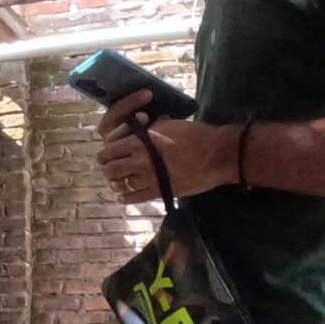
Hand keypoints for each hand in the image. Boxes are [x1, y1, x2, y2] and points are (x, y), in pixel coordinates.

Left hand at [99, 107, 240, 203]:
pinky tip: (123, 197)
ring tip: (117, 182)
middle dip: (107, 168)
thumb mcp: (167, 125)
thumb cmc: (195, 135)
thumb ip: (148, 130)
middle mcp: (140, 160)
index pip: (110, 148)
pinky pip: (134, 197)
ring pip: (120, 184)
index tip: (108, 154)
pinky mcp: (159, 191)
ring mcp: (149, 177)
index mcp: (140, 141)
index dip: (107, 152)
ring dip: (116, 183)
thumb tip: (138, 128)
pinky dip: (125, 198)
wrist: (218, 154)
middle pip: (110, 168)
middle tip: (109, 169)